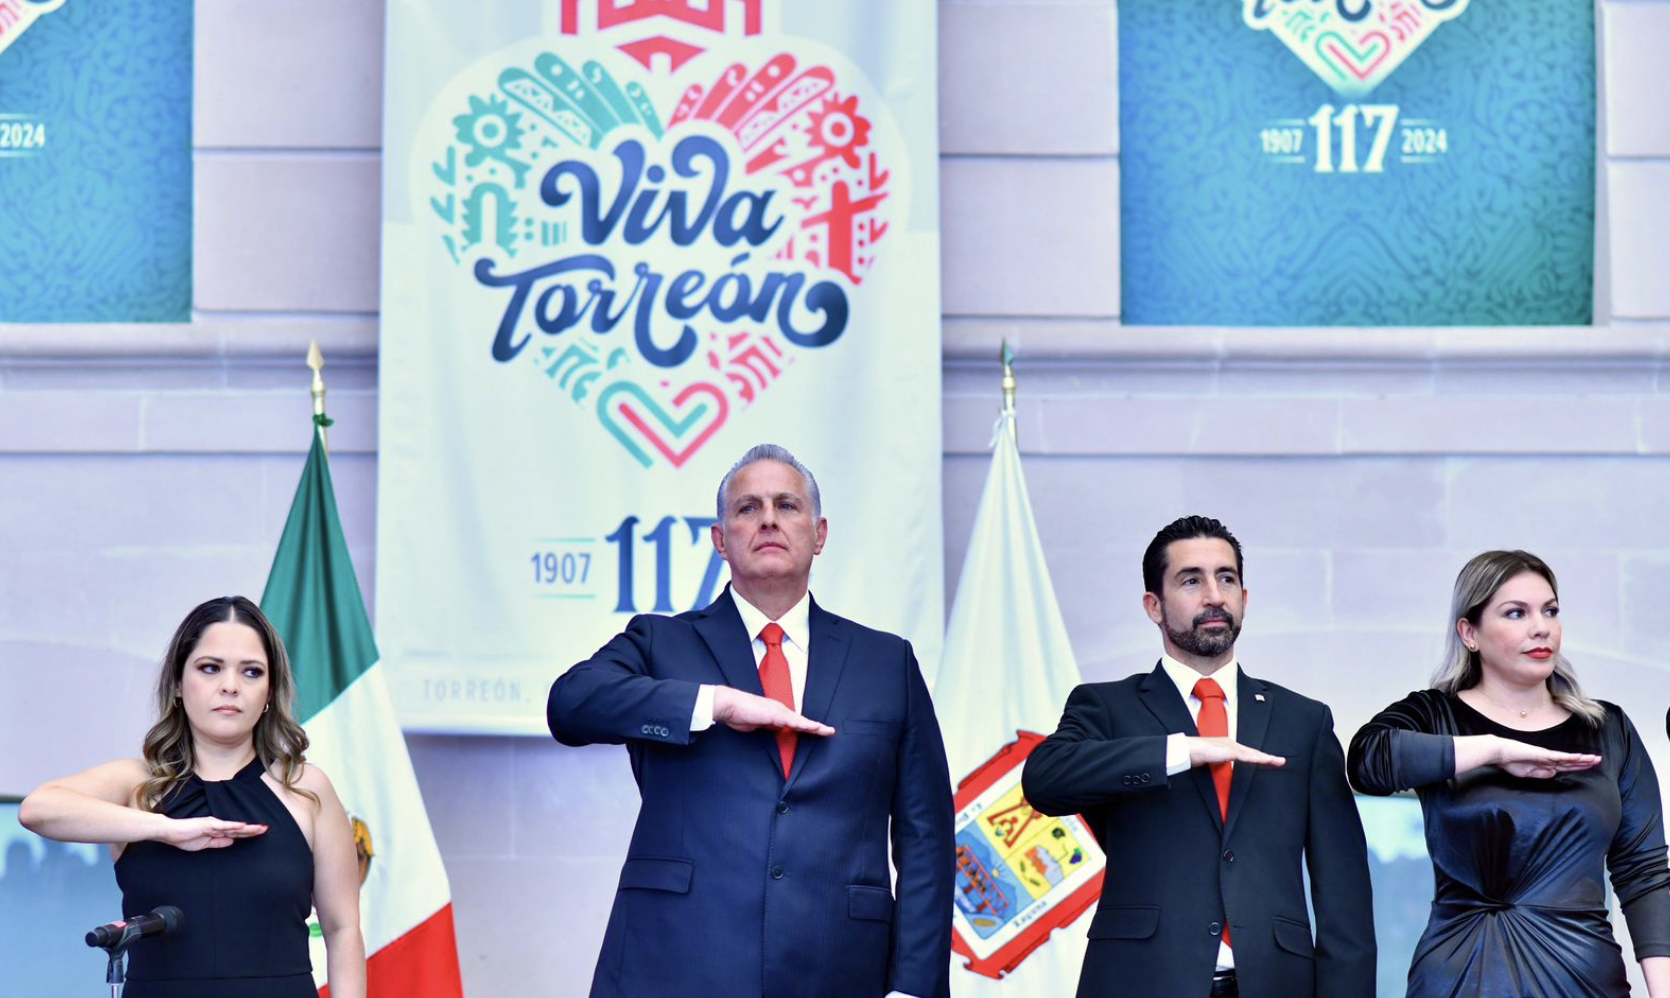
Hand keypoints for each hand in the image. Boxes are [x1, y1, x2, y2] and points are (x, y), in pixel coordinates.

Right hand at [158, 816, 267, 851]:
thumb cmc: (185, 838)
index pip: (236, 833)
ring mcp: (214, 824)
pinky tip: (243, 826)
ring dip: (247, 827)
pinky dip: (233, 826)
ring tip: (259, 827)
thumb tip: (232, 842)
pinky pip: (223, 826)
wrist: (171, 832)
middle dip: (252, 830)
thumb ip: (218, 843)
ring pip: (235, 826)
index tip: (259, 833)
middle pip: (239, 829)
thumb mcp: (205, 844)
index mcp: (217, 831)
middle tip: (266, 829)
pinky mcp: (208, 824)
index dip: (248, 834)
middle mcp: (218, 826)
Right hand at [712, 687, 834, 735]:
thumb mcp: (757, 724)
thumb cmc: (739, 714)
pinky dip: (806, 725)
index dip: (807, 727)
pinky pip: (794, 721)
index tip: (817, 732)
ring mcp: (779, 712)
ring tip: (828, 731)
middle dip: (816, 727)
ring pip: (802, 721)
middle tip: (829, 731)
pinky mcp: (776, 714)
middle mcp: (780, 711)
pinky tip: (815, 728)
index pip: (795, 722)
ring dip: (815, 727)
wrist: (730, 705)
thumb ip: (768, 726)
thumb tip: (777, 731)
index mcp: (776, 713)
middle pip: (802, 721)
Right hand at [1186, 736, 1285, 768]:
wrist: (1186, 749)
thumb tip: (1218, 767)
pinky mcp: (1229, 751)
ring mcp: (1230, 747)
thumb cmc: (1194, 754)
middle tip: (1281, 761)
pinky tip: (1265, 760)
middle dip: (1267, 757)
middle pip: (1253, 752)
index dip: (1259, 757)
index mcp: (1228, 746)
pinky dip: (1256, 758)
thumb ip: (1217, 762)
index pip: (1247, 753)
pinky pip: (1246, 756)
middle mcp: (1231, 744)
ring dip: (1266, 758)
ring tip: (1278, 761)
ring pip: (1252, 754)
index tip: (1269, 760)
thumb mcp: (1210, 759)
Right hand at [1494, 736, 1599, 778]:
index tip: (1589, 765)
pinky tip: (1580, 758)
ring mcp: (1547, 755)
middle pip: (1570, 761)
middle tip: (1599, 760)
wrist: (1500, 753)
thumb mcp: (1527, 773)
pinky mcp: (1543, 754)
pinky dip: (1571, 758)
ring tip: (1595, 759)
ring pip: (1569, 758)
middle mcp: (1548, 758)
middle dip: (1585, 762)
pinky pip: (1560, 757)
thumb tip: (1554, 774)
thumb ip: (1541, 774)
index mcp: (1545, 764)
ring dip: (1582, 759)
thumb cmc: (1510, 762)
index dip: (1577, 766)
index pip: (1565, 766)